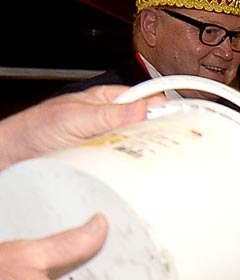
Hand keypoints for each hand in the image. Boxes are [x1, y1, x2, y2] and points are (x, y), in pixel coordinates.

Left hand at [0, 85, 165, 169]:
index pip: (145, 101)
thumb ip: (110, 114)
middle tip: (175, 147)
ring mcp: (109, 145)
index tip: (183, 121)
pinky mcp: (105, 165)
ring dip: (146, 158)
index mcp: (108, 102)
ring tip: (159, 164)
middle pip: (147, 128)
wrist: (14, 155)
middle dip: (160, 137)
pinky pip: (126, 169)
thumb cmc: (35, 128)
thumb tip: (143, 108)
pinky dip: (133, 174)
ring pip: (138, 150)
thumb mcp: (76, 117)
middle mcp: (111, 123)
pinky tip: (140, 178)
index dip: (164, 109)